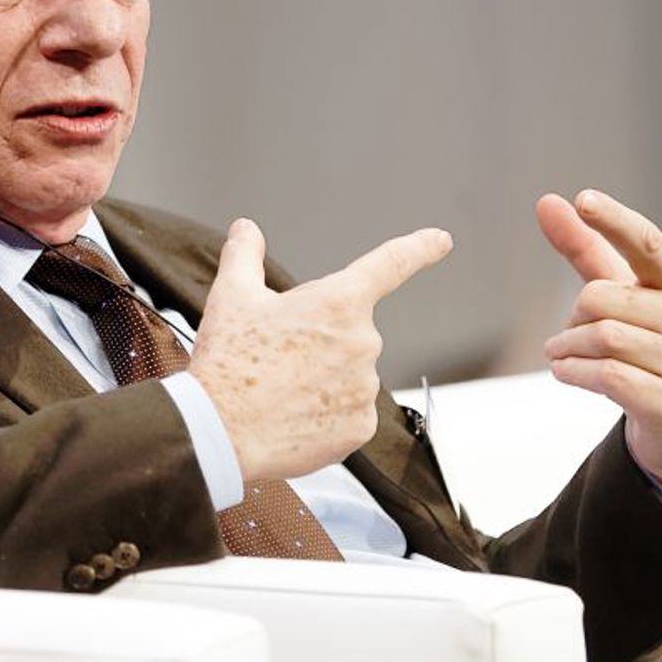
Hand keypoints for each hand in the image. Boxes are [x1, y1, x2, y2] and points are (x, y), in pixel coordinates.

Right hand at [191, 219, 452, 482]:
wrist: (221, 432)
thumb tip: (246, 229)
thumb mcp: (231, 298)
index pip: (389, 264)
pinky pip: (348, 414)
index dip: (418, 249)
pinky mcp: (360, 428)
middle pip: (348, 333)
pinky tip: (291, 417)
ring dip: (320, 379)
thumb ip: (244, 256)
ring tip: (277, 391)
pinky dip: (324, 415)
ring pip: (347, 376)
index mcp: (338, 302)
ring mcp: (365, 388)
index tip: (439, 241)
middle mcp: (363, 343)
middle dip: (319, 341)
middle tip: (276, 356)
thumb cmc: (228, 361)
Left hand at [537, 190, 661, 498]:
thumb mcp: (619, 297)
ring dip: (565, 349)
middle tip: (569, 336)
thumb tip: (548, 202)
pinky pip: (605, 374)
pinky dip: (572, 372)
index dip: (615, 221)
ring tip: (564, 357)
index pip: (647, 244)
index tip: (582, 200)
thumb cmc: (646, 349)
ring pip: (600, 337)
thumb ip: (585, 251)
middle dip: (571, 318)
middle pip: (600, 297)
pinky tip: (566, 373)